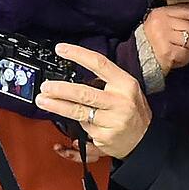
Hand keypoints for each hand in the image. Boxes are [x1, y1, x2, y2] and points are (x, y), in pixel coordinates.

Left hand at [35, 43, 151, 158]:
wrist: (146, 140)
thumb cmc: (133, 111)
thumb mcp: (127, 89)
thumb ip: (107, 81)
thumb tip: (75, 75)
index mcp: (125, 84)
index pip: (99, 64)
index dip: (78, 54)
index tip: (61, 49)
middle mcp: (119, 102)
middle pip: (84, 93)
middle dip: (60, 90)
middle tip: (46, 87)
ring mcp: (112, 121)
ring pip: (78, 112)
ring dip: (57, 106)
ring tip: (43, 101)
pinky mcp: (104, 137)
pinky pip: (82, 129)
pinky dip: (74, 125)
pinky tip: (70, 124)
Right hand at [142, 4, 188, 75]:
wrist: (139, 60)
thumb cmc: (153, 42)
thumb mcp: (164, 23)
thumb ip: (181, 14)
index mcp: (160, 13)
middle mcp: (161, 22)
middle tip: (185, 45)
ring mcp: (163, 37)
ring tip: (180, 52)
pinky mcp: (167, 51)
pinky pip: (187, 53)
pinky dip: (185, 58)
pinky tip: (177, 59)